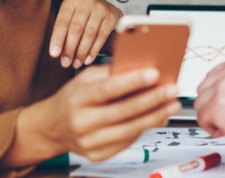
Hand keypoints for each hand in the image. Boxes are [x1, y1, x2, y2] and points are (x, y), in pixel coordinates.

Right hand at [1, 65, 180, 167]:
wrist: (52, 127)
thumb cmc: (73, 98)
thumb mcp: (85, 79)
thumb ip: (110, 73)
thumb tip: (141, 68)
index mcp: (77, 99)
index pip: (108, 89)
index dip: (132, 81)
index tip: (154, 73)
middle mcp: (82, 122)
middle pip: (124, 111)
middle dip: (152, 99)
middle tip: (172, 89)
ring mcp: (90, 142)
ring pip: (130, 129)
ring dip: (155, 116)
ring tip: (172, 104)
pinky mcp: (98, 155)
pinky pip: (127, 141)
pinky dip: (145, 128)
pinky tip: (157, 117)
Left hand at [49, 0, 122, 68]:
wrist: (106, 9)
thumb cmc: (84, 17)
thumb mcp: (71, 18)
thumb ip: (64, 33)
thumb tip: (58, 54)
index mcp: (71, 2)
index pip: (62, 22)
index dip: (57, 39)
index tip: (54, 54)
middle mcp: (86, 3)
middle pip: (76, 28)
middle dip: (70, 48)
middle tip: (66, 63)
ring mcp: (100, 9)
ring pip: (89, 33)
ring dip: (82, 51)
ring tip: (76, 63)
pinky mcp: (111, 17)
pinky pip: (101, 36)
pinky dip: (94, 50)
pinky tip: (88, 59)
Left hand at [194, 57, 224, 163]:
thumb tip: (215, 85)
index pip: (213, 75)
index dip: (219, 93)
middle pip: (204, 88)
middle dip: (213, 104)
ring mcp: (222, 88)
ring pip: (200, 103)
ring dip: (212, 116)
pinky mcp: (216, 106)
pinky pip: (201, 119)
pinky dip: (211, 128)